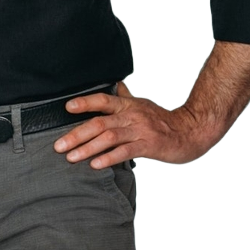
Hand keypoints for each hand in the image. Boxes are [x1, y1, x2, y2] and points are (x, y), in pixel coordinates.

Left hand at [53, 82, 218, 168]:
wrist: (190, 131)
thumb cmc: (163, 120)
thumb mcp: (142, 104)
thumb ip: (127, 97)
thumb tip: (116, 84)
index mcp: (128, 105)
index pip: (103, 100)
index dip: (85, 102)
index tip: (67, 107)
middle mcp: (131, 115)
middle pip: (99, 122)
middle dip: (76, 134)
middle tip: (58, 145)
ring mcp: (139, 130)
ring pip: (108, 137)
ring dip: (87, 148)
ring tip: (71, 157)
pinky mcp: (148, 146)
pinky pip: (125, 151)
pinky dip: (108, 158)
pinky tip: (95, 165)